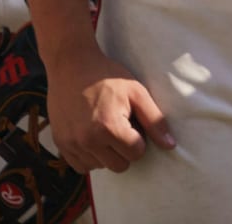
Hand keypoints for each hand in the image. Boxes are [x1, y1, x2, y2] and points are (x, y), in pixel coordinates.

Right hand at [46, 43, 174, 173]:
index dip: (138, 137)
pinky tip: (91, 135)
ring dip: (106, 153)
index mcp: (108, 127)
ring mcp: (72, 145)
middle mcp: (88, 141)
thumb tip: (171, 145)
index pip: (136, 153)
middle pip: (120, 166)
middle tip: (118, 125)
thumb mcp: (136, 91)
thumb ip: (155, 120)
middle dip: (124, 149)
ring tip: (102, 126)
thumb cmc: (107, 76)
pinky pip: (81, 167)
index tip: (131, 121)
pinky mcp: (61, 145)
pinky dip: (90, 156)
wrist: (71, 65)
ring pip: (100, 167)